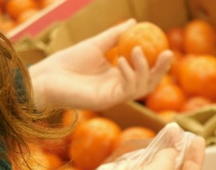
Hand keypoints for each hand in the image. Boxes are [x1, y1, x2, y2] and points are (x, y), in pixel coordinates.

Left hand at [29, 19, 172, 110]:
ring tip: (136, 50)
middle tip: (168, 53)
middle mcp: (118, 89)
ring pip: (140, 88)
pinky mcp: (106, 101)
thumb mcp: (96, 44)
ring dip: (143, 69)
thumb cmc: (67, 62)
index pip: (144, 72)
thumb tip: (135, 22)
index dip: (158, 63)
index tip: (166, 47)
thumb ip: (115, 36)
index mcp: (117, 77)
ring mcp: (113, 96)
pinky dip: (128, 75)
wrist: (47, 77)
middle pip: (148, 83)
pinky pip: (125, 91)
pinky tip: (122, 61)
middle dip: (161, 70)